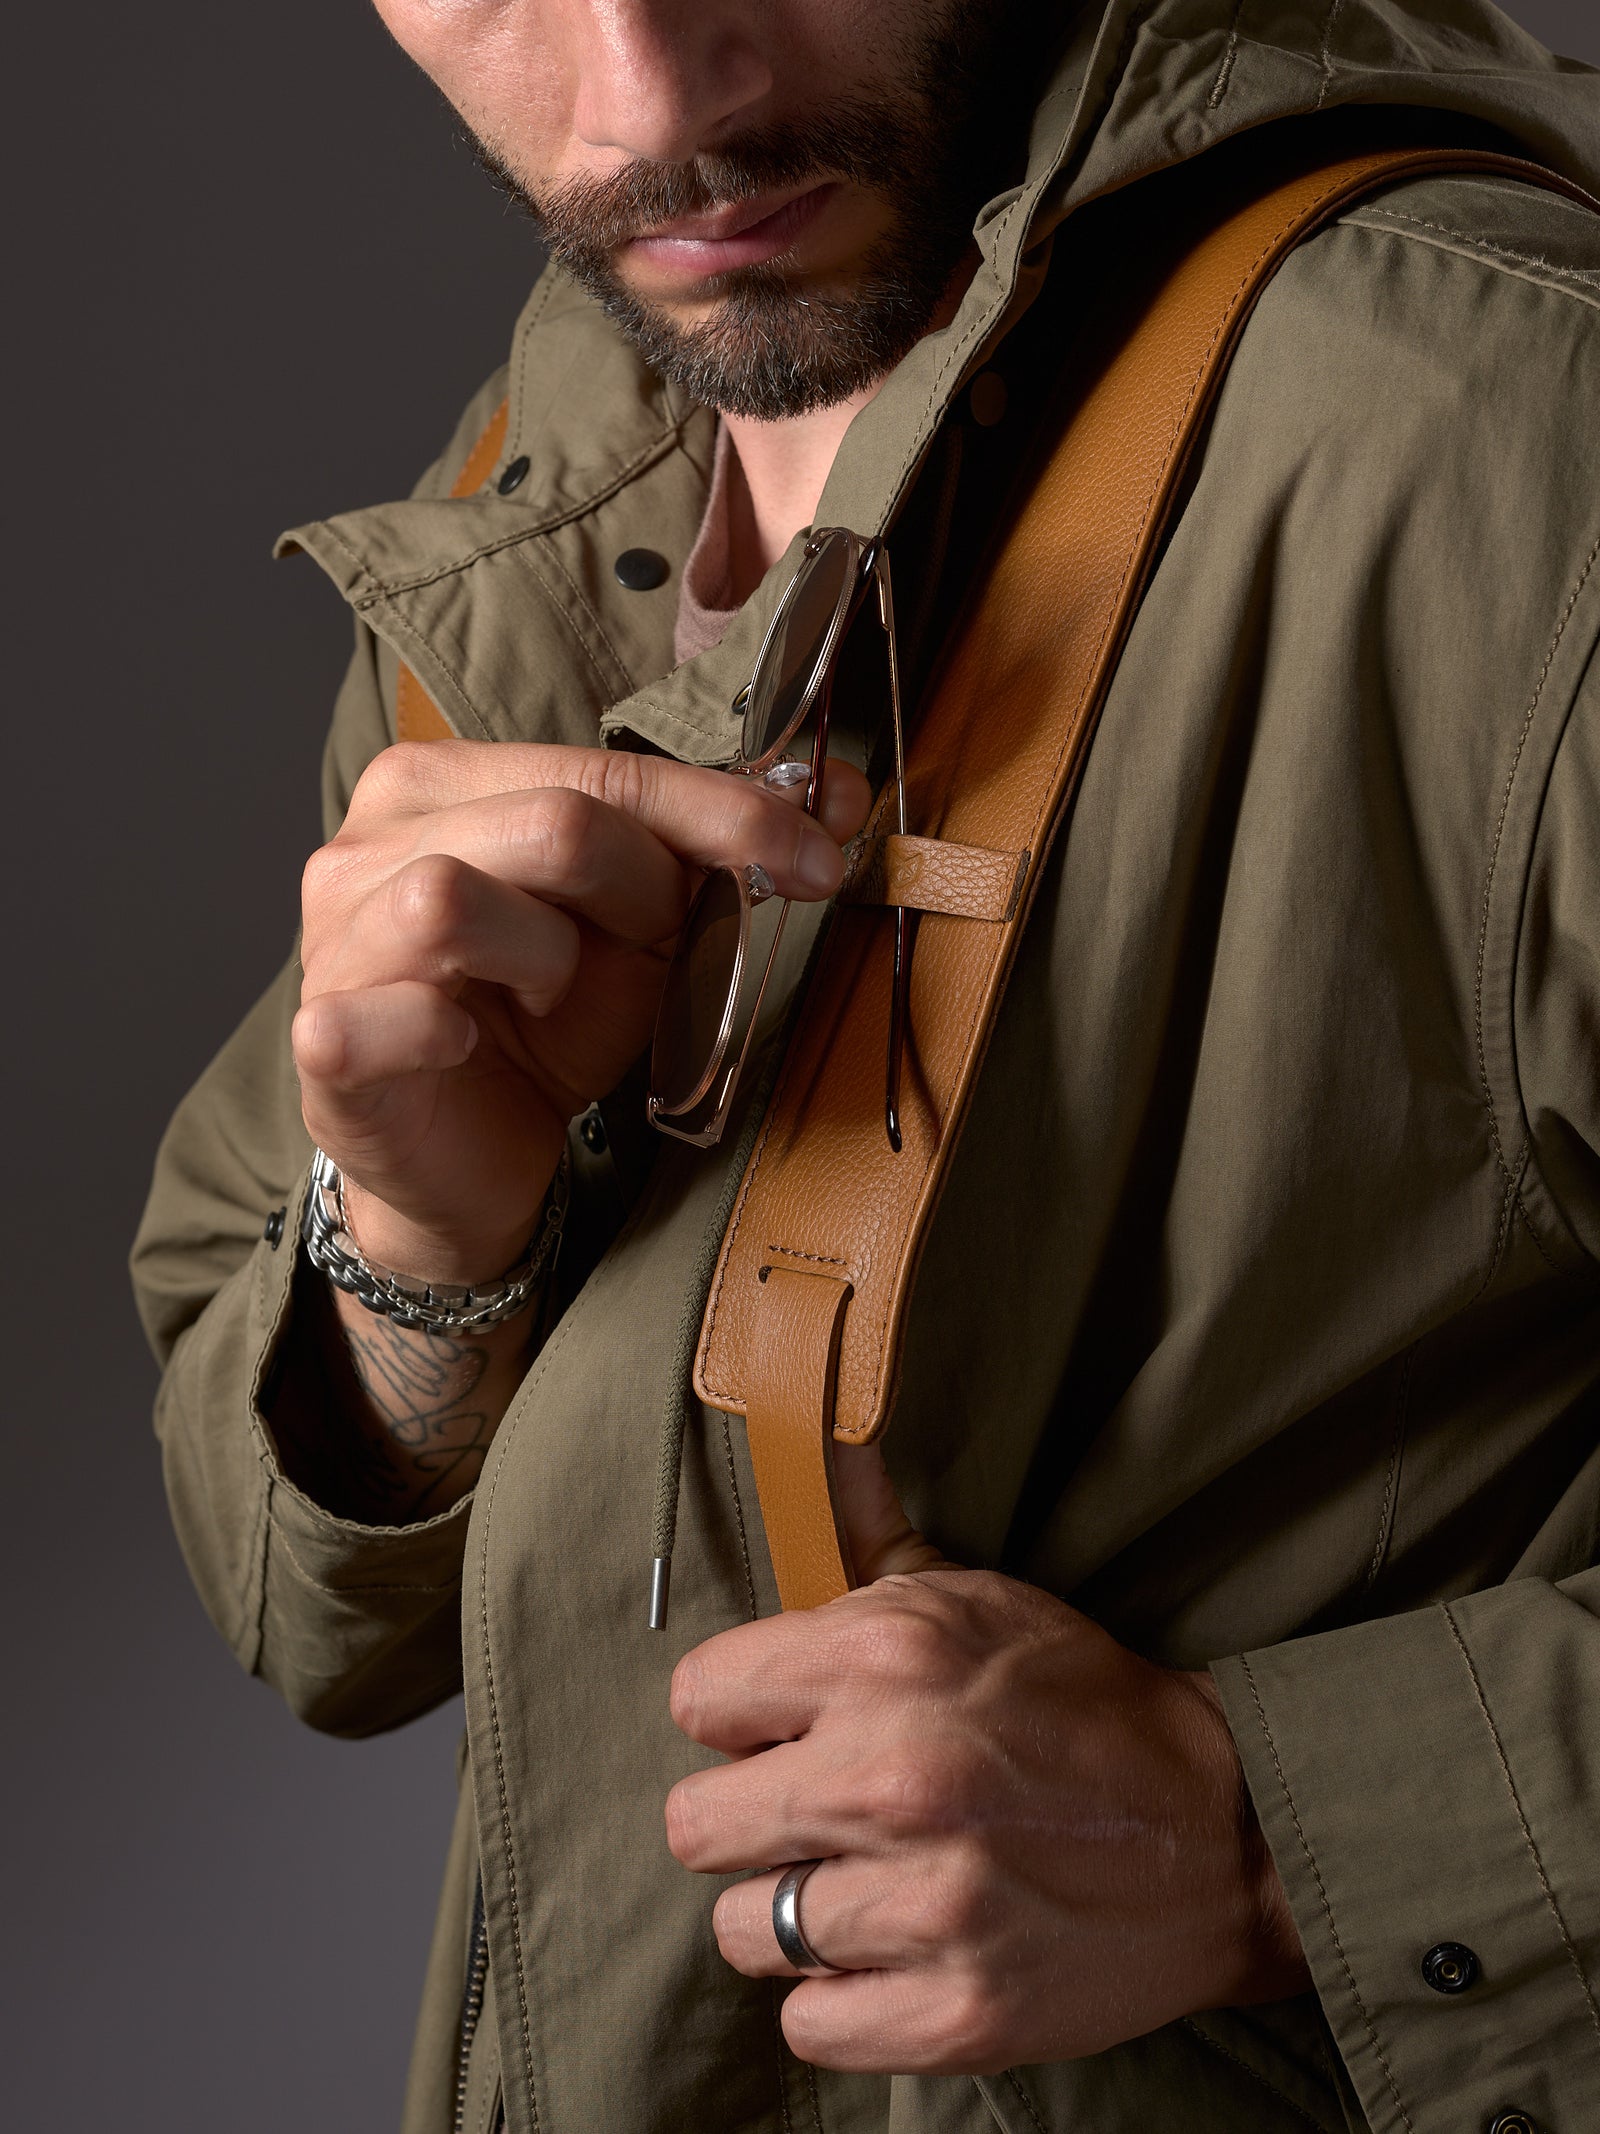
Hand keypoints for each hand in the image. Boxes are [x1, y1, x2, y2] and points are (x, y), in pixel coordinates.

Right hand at [294, 739, 868, 1280]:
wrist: (473, 1159)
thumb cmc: (545, 1026)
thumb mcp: (644, 930)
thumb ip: (716, 854)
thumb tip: (839, 792)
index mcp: (444, 785)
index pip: (599, 769)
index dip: (722, 812)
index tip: (817, 856)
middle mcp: (369, 844)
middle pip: (547, 822)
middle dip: (646, 889)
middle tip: (669, 946)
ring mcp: (334, 942)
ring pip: (452, 898)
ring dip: (546, 957)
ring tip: (552, 997)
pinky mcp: (322, 1039)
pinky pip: (379, 1015)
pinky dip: (444, 1027)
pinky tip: (472, 1042)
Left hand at [665, 1566, 1307, 2074]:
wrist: (1223, 1830)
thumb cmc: (1080, 1702)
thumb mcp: (977, 1594)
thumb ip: (869, 1536)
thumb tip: (816, 1436)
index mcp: (884, 1659)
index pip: (697, 1699)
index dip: (737, 1717)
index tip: (782, 1732)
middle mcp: (891, 1778)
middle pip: (695, 1826)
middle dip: (749, 1818)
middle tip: (816, 1815)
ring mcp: (925, 1907)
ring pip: (743, 1931)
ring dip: (794, 1913)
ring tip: (864, 1884)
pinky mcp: (956, 2013)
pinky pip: (808, 2021)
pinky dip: (842, 1994)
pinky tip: (894, 1949)